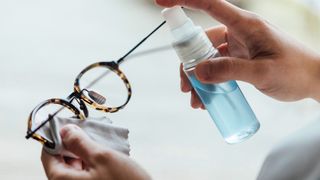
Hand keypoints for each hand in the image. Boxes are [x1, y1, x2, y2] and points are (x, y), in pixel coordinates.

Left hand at [41, 124, 150, 179]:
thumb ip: (80, 143)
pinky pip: (85, 172)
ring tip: (96, 139)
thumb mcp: (101, 157)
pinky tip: (102, 152)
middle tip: (84, 128)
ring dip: (82, 150)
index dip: (55, 137)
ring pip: (74, 165)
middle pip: (61, 160)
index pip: (48, 155)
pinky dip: (90, 160)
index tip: (66, 123)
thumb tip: (64, 130)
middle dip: (71, 143)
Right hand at [156, 0, 319, 105]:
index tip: (161, 3)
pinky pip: (217, 66)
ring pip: (207, 57)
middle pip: (202, 42)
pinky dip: (209, 81)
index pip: (210, 5)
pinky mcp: (239, 58)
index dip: (184, 1)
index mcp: (245, 25)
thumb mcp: (264, 72)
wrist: (314, 80)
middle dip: (189, 65)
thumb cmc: (296, 71)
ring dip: (198, 78)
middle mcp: (239, 32)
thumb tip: (197, 72)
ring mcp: (238, 46)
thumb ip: (230, 71)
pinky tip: (207, 98)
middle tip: (186, 88)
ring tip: (197, 101)